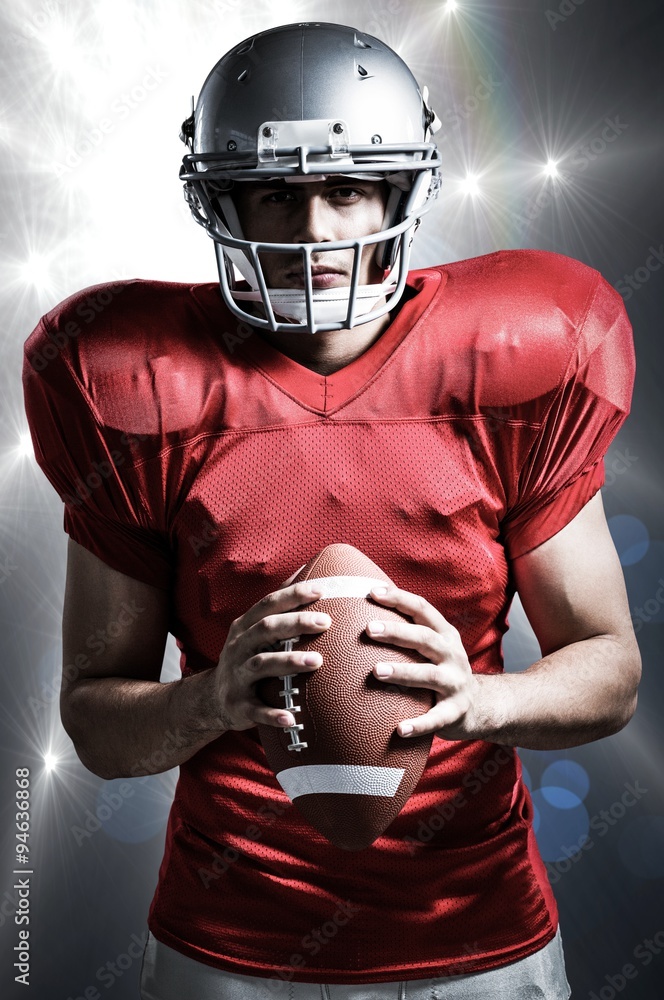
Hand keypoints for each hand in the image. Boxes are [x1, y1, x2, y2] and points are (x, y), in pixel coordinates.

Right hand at [211, 581, 329, 731]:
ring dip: (289, 662)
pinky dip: (272, 714)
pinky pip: (256, 710)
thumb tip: (307, 573)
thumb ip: (277, 610)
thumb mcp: (254, 632)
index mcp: (244, 627)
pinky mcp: (238, 705)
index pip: (268, 605)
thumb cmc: (246, 658)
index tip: (321, 591)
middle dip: (296, 623)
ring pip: (262, 665)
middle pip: (266, 629)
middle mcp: (239, 648)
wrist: (210, 699)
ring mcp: (236, 676)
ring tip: (317, 661)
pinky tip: (292, 718)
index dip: (292, 596)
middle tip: (326, 622)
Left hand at [365, 586, 480, 740]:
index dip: (399, 598)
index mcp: (444, 634)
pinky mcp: (455, 711)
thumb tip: (364, 608)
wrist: (480, 705)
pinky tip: (399, 729)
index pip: (423, 609)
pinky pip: (436, 718)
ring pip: (429, 675)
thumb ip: (409, 630)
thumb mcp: (433, 646)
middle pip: (424, 639)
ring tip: (376, 671)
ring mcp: (456, 683)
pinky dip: (419, 724)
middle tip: (369, 629)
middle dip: (397, 632)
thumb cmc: (442, 669)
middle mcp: (452, 655)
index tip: (372, 592)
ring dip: (402, 672)